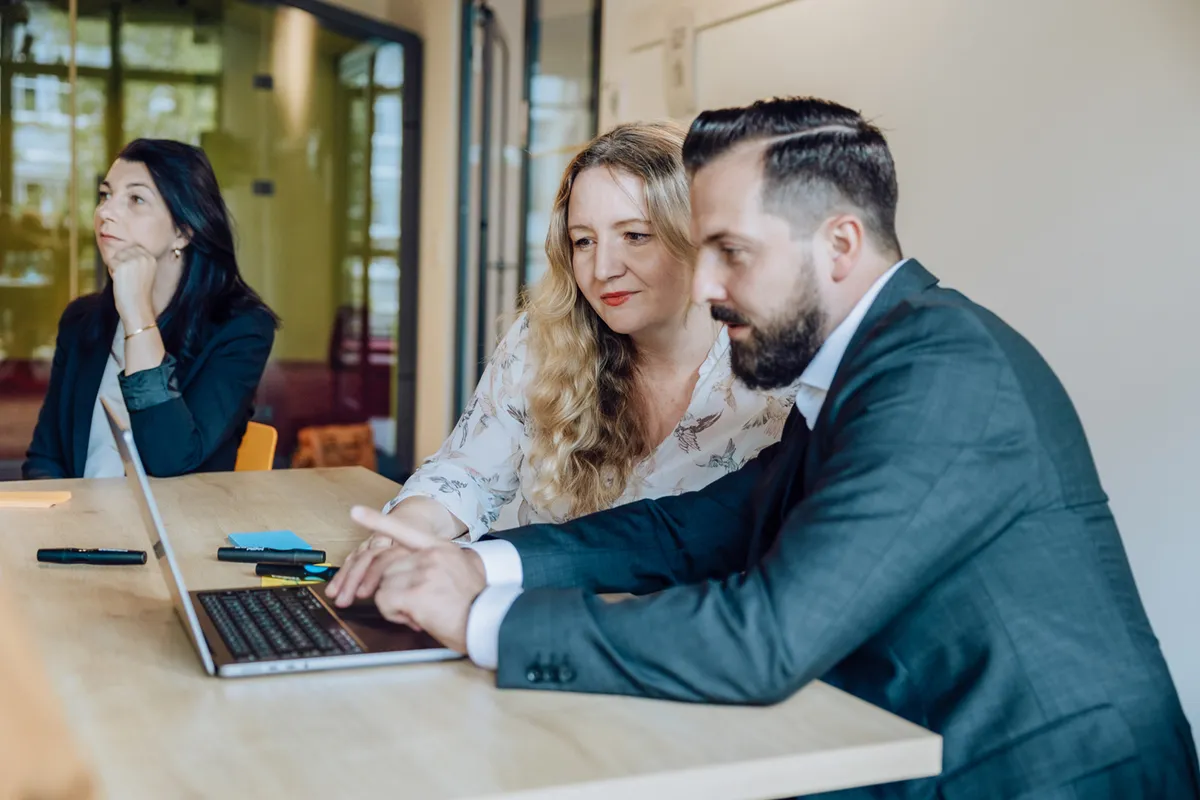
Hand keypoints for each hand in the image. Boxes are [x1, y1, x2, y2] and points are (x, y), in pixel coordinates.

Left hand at [108, 244, 157, 328]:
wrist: (137, 307)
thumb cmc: (138, 292)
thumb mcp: (144, 272)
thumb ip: (138, 259)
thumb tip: (122, 248)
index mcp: (151, 258)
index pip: (133, 248)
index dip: (128, 260)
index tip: (134, 274)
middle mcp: (143, 257)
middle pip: (123, 251)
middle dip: (121, 263)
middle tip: (129, 278)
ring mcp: (132, 261)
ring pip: (116, 256)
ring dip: (116, 267)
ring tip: (125, 280)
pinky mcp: (121, 266)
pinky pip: (110, 262)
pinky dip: (111, 272)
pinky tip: (120, 281)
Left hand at [337, 506, 485, 653]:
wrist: (490, 621)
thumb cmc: (479, 603)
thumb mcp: (469, 568)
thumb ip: (449, 561)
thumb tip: (436, 565)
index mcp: (441, 548)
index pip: (403, 531)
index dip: (377, 521)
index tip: (356, 512)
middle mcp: (431, 555)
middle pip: (387, 565)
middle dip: (389, 587)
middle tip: (408, 604)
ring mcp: (423, 572)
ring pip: (384, 585)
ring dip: (395, 603)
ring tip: (420, 611)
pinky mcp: (415, 593)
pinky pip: (384, 601)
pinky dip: (394, 613)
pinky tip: (416, 617)